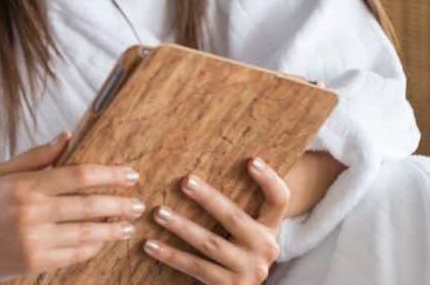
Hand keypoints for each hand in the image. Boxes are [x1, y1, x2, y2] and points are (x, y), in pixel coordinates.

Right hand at [0, 132, 145, 283]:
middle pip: (90, 205)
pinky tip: (102, 242)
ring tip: (128, 225)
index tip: (130, 174)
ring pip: (87, 233)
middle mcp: (33, 213)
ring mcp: (36, 240)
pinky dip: (92, 247)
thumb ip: (35, 157)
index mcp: (26, 185)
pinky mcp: (36, 262)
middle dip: (119, 203)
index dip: (110, 174)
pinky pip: (74, 254)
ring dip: (112, 230)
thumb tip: (66, 137)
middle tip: (139, 203)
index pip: (79, 175)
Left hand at [145, 158, 288, 284]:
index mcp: (270, 227)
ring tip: (158, 212)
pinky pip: (196, 267)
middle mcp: (266, 248)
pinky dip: (171, 255)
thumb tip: (197, 169)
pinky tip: (150, 244)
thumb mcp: (244, 231)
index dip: (269, 179)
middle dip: (208, 198)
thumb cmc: (235, 251)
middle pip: (235, 217)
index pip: (279, 199)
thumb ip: (232, 207)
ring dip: (181, 226)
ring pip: (210, 243)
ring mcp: (250, 270)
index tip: (251, 160)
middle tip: (185, 181)